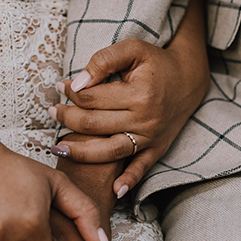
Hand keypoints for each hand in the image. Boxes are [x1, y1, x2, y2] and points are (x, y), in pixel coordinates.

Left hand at [51, 0, 208, 196]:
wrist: (189, 77)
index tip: (60, 86)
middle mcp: (145, 119)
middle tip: (51, 111)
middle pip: (94, 124)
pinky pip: (141, 168)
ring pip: (108, 150)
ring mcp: (151, 137)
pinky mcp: (157, 149)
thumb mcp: (133, 49)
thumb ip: (104, 60)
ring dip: (80, 152)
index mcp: (139, 94)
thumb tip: (78, 83)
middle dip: (67, 118)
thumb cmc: (156, 62)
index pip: (92, 98)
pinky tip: (113, 191)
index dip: (71, 92)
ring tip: (57, 148)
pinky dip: (129, 181)